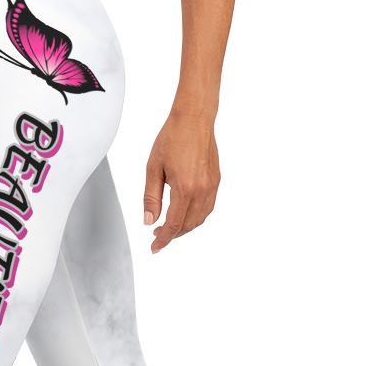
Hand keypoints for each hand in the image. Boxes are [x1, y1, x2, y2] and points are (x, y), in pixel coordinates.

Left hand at [142, 110, 220, 253]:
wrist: (194, 118)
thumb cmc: (173, 137)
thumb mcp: (153, 169)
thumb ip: (151, 198)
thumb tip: (149, 220)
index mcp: (185, 188)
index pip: (174, 224)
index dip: (163, 239)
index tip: (155, 247)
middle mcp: (202, 189)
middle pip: (188, 225)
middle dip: (173, 235)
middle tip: (158, 236)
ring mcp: (211, 186)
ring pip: (200, 219)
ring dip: (185, 227)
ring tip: (170, 227)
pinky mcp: (216, 180)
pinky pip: (208, 207)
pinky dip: (196, 216)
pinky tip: (185, 214)